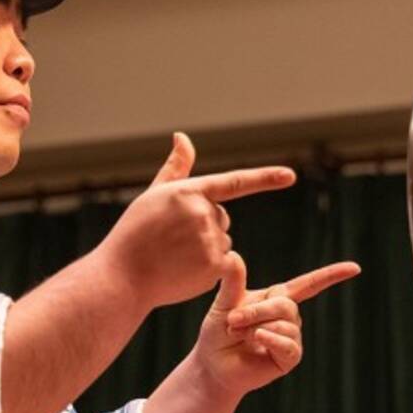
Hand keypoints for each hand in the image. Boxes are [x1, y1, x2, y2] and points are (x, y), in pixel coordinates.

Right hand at [96, 132, 296, 309]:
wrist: (122, 277)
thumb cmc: (134, 234)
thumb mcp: (153, 195)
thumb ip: (176, 167)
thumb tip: (182, 136)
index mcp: (187, 192)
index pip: (234, 182)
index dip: (265, 178)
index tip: (290, 176)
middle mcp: (202, 213)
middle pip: (221, 216)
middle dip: (204, 225)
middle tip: (172, 239)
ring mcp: (210, 241)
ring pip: (223, 240)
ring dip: (205, 247)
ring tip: (174, 256)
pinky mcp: (214, 266)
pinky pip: (224, 262)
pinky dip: (207, 268)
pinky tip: (182, 271)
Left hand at [192, 252, 361, 398]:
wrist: (213, 364)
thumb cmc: (217, 332)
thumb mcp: (223, 304)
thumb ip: (232, 282)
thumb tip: (233, 255)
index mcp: (276, 297)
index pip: (309, 284)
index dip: (331, 275)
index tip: (356, 268)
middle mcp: (288, 316)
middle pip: (285, 305)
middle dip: (256, 311)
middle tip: (231, 321)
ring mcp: (291, 337)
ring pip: (285, 324)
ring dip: (256, 328)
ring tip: (238, 335)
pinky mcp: (288, 358)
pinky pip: (289, 344)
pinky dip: (272, 339)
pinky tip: (259, 340)